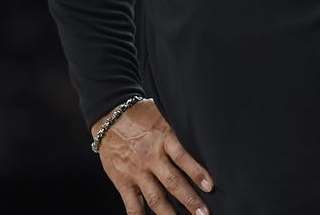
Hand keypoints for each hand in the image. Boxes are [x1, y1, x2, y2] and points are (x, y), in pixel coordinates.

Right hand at [94, 99, 214, 214]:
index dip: (197, 172)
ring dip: (170, 214)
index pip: (182, 157)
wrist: (110, 118)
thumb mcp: (163, 114)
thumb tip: (202, 134)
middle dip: (189, 200)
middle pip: (172, 182)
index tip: (210, 186)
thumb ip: (178, 129)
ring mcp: (136, 172)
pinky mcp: (123, 182)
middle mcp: (150, 157)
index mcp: (163, 138)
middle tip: (203, 213)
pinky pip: (133, 206)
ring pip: (155, 198)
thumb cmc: (140, 115)